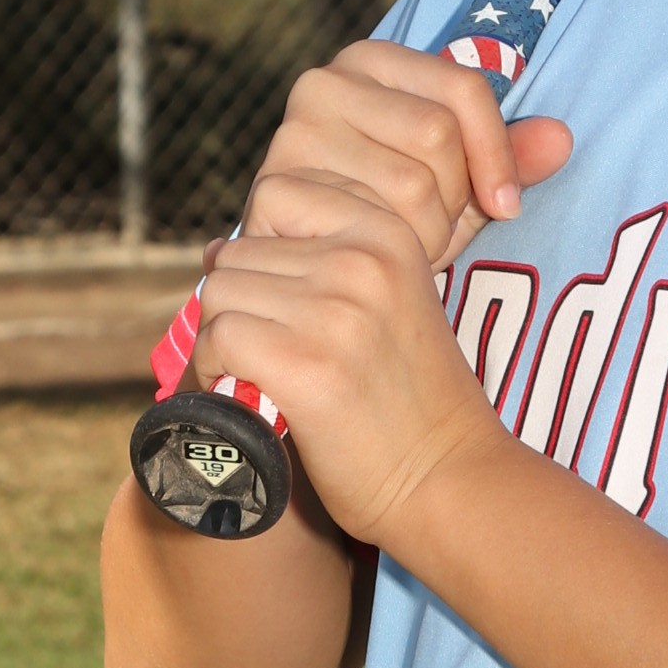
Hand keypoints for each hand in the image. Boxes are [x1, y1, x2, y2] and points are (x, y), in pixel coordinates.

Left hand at [193, 195, 505, 553]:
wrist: (448, 478)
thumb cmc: (409, 397)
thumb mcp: (392, 297)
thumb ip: (326, 258)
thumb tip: (220, 247)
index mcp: (389, 231)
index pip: (279, 189)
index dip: (265, 244)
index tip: (287, 296)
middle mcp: (363, 259)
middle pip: (239, 247)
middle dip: (241, 300)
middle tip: (271, 347)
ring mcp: (335, 311)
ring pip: (219, 291)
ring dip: (226, 336)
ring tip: (262, 370)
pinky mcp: (305, 364)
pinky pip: (219, 336)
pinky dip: (218, 367)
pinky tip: (251, 390)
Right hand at [244, 39, 569, 272]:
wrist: (311, 274)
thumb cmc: (391, 215)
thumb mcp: (459, 180)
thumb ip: (510, 157)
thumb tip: (561, 139)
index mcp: (370, 61)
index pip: (462, 87)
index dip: (498, 154)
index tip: (508, 207)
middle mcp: (323, 83)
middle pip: (439, 134)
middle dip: (456, 199)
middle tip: (433, 228)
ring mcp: (291, 134)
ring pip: (412, 186)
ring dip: (428, 235)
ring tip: (404, 244)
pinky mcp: (275, 190)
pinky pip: (372, 227)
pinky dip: (390, 257)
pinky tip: (377, 262)